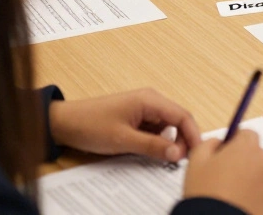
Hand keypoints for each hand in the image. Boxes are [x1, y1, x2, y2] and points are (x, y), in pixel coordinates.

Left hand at [48, 89, 200, 162]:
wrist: (65, 122)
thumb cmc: (91, 125)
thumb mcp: (124, 140)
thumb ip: (153, 146)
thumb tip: (179, 153)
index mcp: (150, 100)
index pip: (182, 116)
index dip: (193, 135)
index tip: (198, 154)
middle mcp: (150, 100)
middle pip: (178, 120)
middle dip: (183, 140)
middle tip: (180, 161)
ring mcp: (143, 108)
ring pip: (167, 126)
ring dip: (169, 142)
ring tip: (165, 159)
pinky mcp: (137, 117)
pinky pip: (155, 129)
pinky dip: (158, 141)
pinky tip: (153, 152)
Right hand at [184, 129, 262, 214]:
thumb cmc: (206, 192)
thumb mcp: (196, 161)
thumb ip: (209, 143)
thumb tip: (218, 143)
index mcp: (247, 147)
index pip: (246, 134)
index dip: (234, 142)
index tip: (224, 153)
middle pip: (256, 154)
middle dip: (243, 160)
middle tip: (224, 175)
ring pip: (260, 173)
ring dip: (249, 178)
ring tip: (230, 193)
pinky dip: (255, 194)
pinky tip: (238, 202)